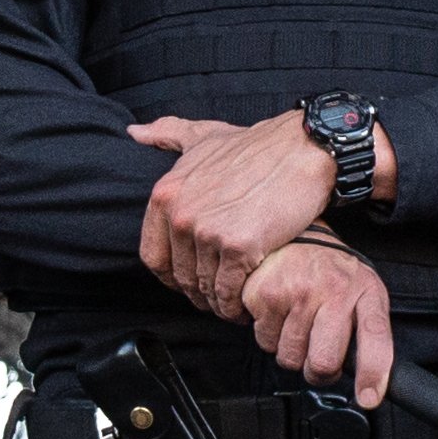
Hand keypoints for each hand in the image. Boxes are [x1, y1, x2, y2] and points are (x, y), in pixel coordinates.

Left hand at [130, 110, 340, 308]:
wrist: (302, 148)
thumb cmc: (257, 144)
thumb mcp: (204, 135)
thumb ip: (168, 134)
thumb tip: (135, 133)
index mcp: (166, 194)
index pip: (153, 256)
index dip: (171, 275)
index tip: (190, 280)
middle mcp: (181, 214)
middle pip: (179, 276)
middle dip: (198, 293)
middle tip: (217, 298)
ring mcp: (208, 231)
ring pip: (204, 286)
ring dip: (217, 304)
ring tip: (232, 305)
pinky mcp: (238, 246)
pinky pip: (228, 291)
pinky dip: (234, 306)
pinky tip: (245, 305)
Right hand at [246, 233, 399, 407]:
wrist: (296, 234)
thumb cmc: (333, 271)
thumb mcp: (363, 292)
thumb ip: (368, 333)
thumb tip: (371, 384)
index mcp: (365, 293)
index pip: (375, 337)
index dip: (373, 374)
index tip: (368, 398)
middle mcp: (335, 290)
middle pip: (323, 362)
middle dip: (316, 371)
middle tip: (315, 352)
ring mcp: (298, 292)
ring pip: (289, 357)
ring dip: (290, 350)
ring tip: (297, 321)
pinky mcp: (266, 294)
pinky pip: (265, 341)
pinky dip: (269, 333)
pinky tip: (279, 311)